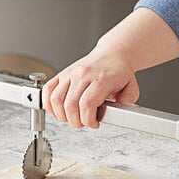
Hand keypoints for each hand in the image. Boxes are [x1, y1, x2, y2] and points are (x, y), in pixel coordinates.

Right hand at [43, 8, 178, 128]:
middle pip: (70, 104)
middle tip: (83, 123)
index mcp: (101, 79)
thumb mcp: (131, 88)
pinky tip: (59, 110)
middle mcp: (84, 74)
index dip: (88, 120)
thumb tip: (124, 112)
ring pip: (56, 99)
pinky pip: (48, 90)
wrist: (114, 54)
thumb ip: (128, 102)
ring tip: (72, 118)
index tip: (94, 124)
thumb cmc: (121, 71)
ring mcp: (71, 73)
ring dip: (62, 115)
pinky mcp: (63, 73)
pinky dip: (49, 104)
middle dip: (76, 121)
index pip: (87, 104)